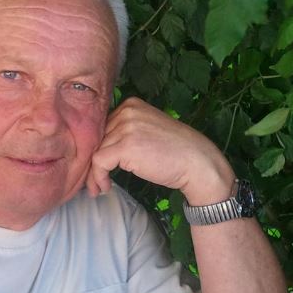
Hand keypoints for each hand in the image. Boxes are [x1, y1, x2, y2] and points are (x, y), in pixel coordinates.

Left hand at [86, 97, 235, 204]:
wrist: (198, 162)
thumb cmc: (175, 152)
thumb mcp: (147, 131)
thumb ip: (126, 132)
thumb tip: (99, 150)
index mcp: (132, 104)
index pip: (103, 126)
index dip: (99, 148)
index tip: (100, 166)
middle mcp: (127, 111)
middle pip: (97, 138)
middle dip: (94, 161)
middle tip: (95, 180)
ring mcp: (126, 127)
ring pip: (95, 151)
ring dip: (95, 173)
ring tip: (100, 187)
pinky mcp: (125, 146)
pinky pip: (99, 163)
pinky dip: (97, 178)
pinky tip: (106, 187)